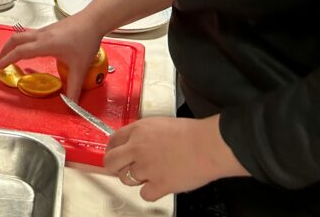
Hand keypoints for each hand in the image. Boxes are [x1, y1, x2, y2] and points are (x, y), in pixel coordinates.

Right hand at [0, 16, 104, 100]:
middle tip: (0, 61)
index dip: (7, 59)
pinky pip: (30, 34)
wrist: (93, 20)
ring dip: (13, 44)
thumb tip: (71, 104)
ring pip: (22, 35)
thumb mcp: (80, 68)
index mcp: (45, 45)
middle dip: (4, 50)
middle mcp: (41, 36)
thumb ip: (74, 87)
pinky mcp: (50, 28)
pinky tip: (30, 49)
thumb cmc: (86, 41)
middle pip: (15, 39)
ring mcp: (45, 30)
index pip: (20, 51)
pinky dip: (23, 42)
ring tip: (11, 55)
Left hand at [104, 115, 247, 200]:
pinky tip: (158, 185)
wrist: (208, 145)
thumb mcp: (160, 124)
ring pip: (125, 179)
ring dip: (134, 179)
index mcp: (138, 131)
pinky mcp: (159, 185)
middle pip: (111, 161)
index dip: (112, 149)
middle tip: (122, 168)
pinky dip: (150, 192)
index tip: (115, 153)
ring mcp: (147, 168)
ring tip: (148, 175)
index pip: (113, 140)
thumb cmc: (191, 133)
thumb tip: (135, 142)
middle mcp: (138, 149)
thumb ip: (144, 134)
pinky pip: (144, 194)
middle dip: (115, 166)